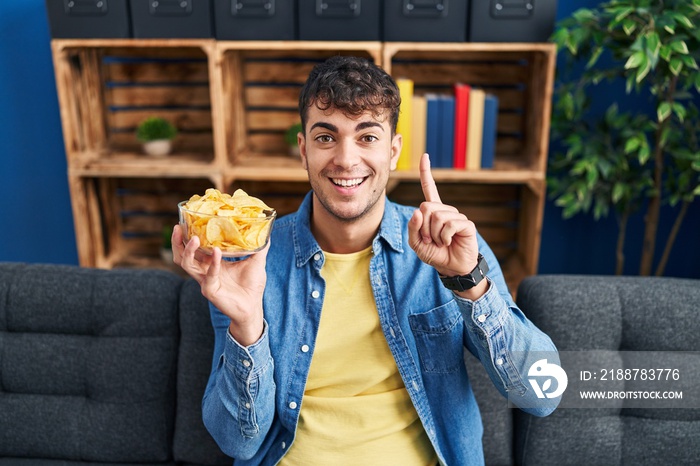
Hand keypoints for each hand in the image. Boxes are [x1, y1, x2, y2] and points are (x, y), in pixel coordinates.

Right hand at [172, 224, 267, 345]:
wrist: (253, 307)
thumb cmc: (252, 285)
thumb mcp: (256, 261)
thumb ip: (259, 246)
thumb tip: (266, 230)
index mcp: (211, 263)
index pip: (194, 248)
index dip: (187, 236)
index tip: (186, 220)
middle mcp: (204, 271)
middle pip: (182, 256)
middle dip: (177, 242)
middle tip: (178, 227)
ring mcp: (205, 281)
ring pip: (187, 265)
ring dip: (189, 250)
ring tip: (194, 238)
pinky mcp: (210, 290)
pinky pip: (208, 275)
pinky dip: (213, 263)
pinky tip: (217, 252)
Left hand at [408, 154, 486, 297]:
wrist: (452, 268)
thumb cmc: (435, 255)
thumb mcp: (417, 244)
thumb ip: (412, 229)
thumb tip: (418, 211)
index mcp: (433, 212)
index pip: (429, 189)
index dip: (426, 173)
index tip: (425, 156)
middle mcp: (445, 211)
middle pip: (426, 207)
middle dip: (423, 227)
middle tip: (430, 239)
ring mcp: (456, 216)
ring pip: (436, 217)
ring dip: (434, 235)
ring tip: (440, 242)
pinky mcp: (466, 224)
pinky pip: (449, 225)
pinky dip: (444, 237)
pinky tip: (449, 242)